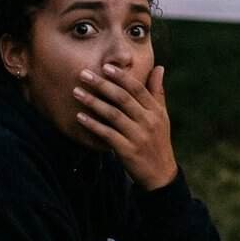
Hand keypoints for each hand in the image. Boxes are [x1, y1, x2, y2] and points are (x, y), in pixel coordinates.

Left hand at [72, 63, 178, 191]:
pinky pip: (107, 134)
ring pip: (113, 115)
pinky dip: (93, 125)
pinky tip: (80, 117)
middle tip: (84, 74)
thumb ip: (158, 92)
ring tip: (77, 92)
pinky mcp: (127, 150)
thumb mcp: (162, 116)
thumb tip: (159, 67)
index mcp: (155, 111)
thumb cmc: (158, 140)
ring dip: (93, 102)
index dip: (121, 77)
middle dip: (102, 85)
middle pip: (123, 99)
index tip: (105, 67)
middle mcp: (148, 121)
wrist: (160, 174)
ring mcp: (138, 136)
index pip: (138, 89)